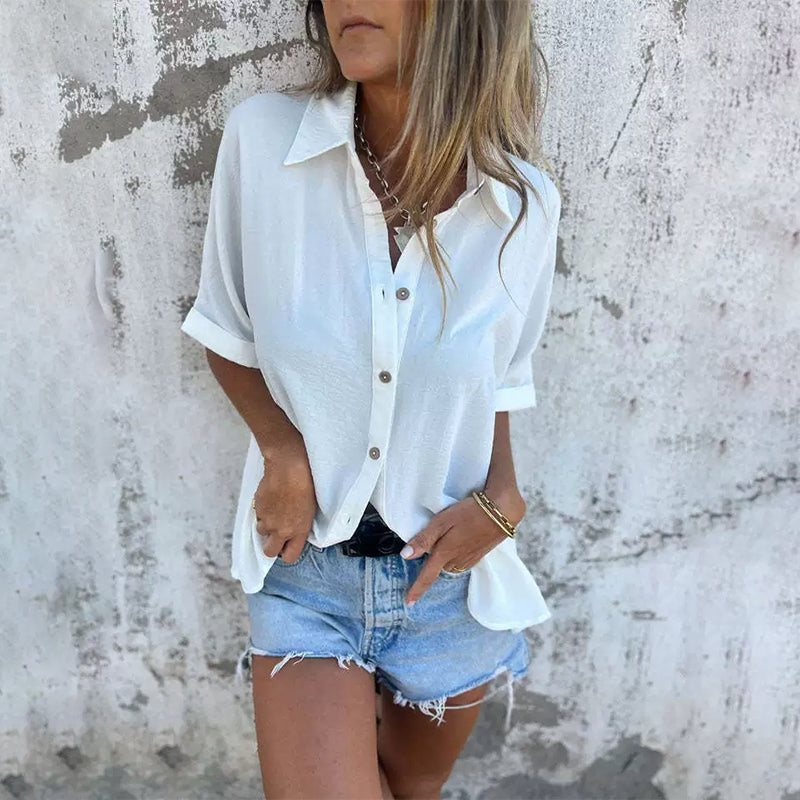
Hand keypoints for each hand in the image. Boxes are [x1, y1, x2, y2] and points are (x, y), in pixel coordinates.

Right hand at [253, 428, 317, 562]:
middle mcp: (281, 530)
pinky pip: (258, 515)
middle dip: (271, 546)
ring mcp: (268, 520)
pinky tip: (272, 499)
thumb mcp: (310, 511)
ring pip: (262, 532)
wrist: (289, 469)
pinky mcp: (258, 508)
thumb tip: (293, 531)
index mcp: (298, 531)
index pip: (289, 557)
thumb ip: (300, 526)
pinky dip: (263, 511)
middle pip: (269, 552)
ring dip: (267, 525)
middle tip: (276, 535)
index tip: (288, 547)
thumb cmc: (305, 485)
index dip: (287, 553)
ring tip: (276, 511)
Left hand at [401, 488, 525, 606]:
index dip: (417, 589)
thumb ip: (424, 539)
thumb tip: (405, 555)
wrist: (501, 512)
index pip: (427, 576)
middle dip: (434, 557)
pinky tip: (462, 537)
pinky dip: (457, 552)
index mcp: (444, 554)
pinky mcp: (479, 556)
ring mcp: (470, 560)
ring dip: (446, 554)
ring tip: (451, 533)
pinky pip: (461, 560)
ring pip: (450, 563)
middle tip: (439, 535)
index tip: (409, 602)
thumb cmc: (468, 513)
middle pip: (438, 566)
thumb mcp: (441, 521)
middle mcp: (457, 561)